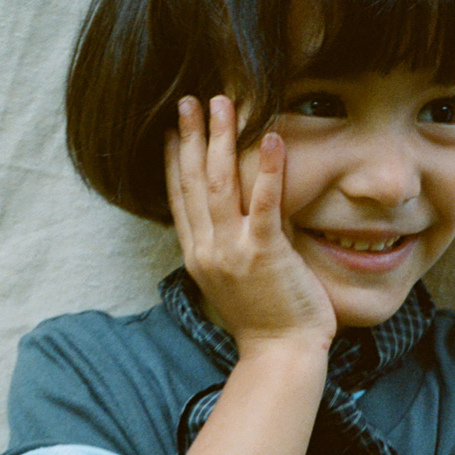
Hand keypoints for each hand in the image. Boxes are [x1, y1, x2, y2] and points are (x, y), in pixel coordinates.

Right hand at [165, 95, 335, 351]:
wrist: (281, 354)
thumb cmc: (266, 320)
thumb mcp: (235, 278)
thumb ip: (230, 243)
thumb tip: (240, 210)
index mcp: (198, 255)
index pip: (180, 197)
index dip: (175, 159)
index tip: (173, 128)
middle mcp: (208, 250)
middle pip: (193, 182)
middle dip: (191, 137)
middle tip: (189, 100)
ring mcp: (233, 251)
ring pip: (219, 184)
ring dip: (220, 139)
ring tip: (224, 103)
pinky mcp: (264, 254)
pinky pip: (264, 203)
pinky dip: (266, 169)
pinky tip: (272, 137)